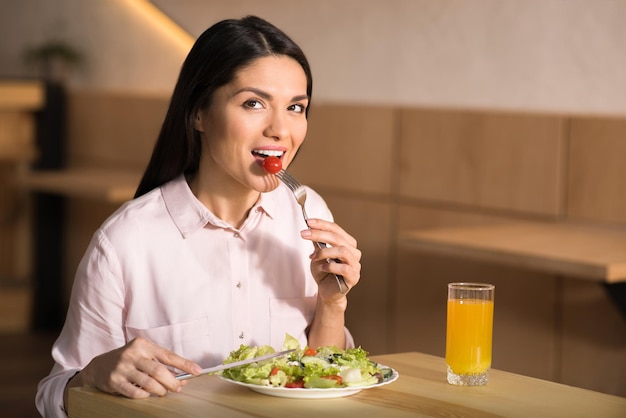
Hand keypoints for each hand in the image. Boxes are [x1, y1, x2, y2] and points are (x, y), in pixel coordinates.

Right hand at [64, 337, 200, 404]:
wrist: (98, 367)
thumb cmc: (128, 361)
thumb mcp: (143, 355)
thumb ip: (160, 364)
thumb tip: (181, 378)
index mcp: (143, 345)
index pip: (168, 355)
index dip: (184, 364)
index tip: (197, 370)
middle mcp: (132, 354)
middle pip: (159, 371)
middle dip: (172, 383)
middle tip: (178, 388)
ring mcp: (122, 368)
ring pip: (149, 383)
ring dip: (160, 390)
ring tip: (163, 392)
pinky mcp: (114, 381)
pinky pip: (135, 392)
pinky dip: (145, 395)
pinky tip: (147, 394)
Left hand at [300, 218, 361, 299]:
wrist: (326, 292)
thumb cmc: (324, 272)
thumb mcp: (318, 254)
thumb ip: (318, 243)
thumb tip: (311, 227)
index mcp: (347, 243)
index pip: (336, 229)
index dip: (322, 224)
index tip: (308, 222)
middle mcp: (354, 252)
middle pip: (338, 238)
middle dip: (319, 234)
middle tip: (304, 234)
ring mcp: (355, 265)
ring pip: (342, 251)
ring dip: (324, 251)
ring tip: (312, 256)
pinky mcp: (353, 277)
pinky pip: (343, 268)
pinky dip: (330, 266)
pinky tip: (322, 267)